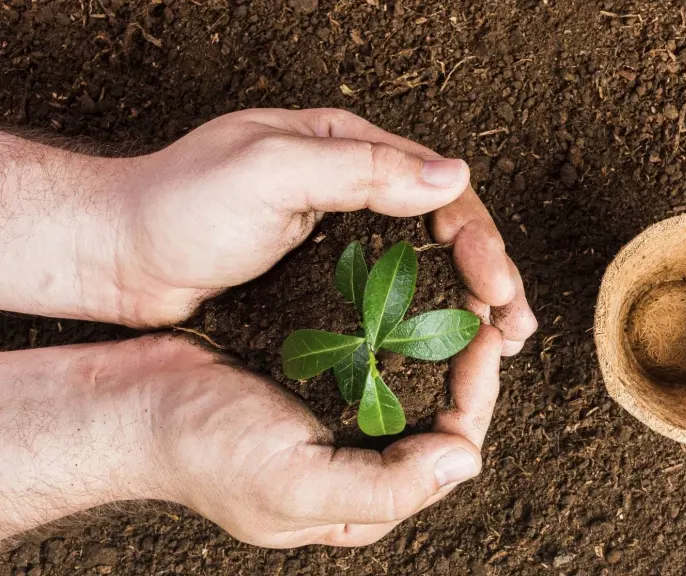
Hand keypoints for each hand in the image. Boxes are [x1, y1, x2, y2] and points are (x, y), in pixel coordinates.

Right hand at [0, 332, 503, 546]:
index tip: (486, 338)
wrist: (128, 404)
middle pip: (441, 414)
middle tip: (485, 306)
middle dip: (470, 362)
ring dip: (442, 338)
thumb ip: (385, 486)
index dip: (478, 394)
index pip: (450, 450)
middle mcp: (359, 462)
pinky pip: (378, 353)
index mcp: (363, 500)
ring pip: (415, 380)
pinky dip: (401, 324)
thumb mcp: (293, 485)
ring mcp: (338, 419)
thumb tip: (465, 463)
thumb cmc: (202, 450)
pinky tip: (411, 293)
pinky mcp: (317, 380)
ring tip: (462, 292)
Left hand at [115, 108, 536, 352]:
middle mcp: (352, 183)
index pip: (437, 185)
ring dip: (465, 298)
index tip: (498, 288)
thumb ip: (361, 170)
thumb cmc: (180, 204)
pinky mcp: (324, 273)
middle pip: (441, 226)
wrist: (118, 255)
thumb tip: (452, 176)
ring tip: (500, 340)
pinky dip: (424, 314)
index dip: (477, 237)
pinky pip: (390, 288)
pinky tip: (443, 341)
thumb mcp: (270, 170)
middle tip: (515, 326)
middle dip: (487, 273)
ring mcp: (340, 230)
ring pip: (424, 260)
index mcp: (347, 145)